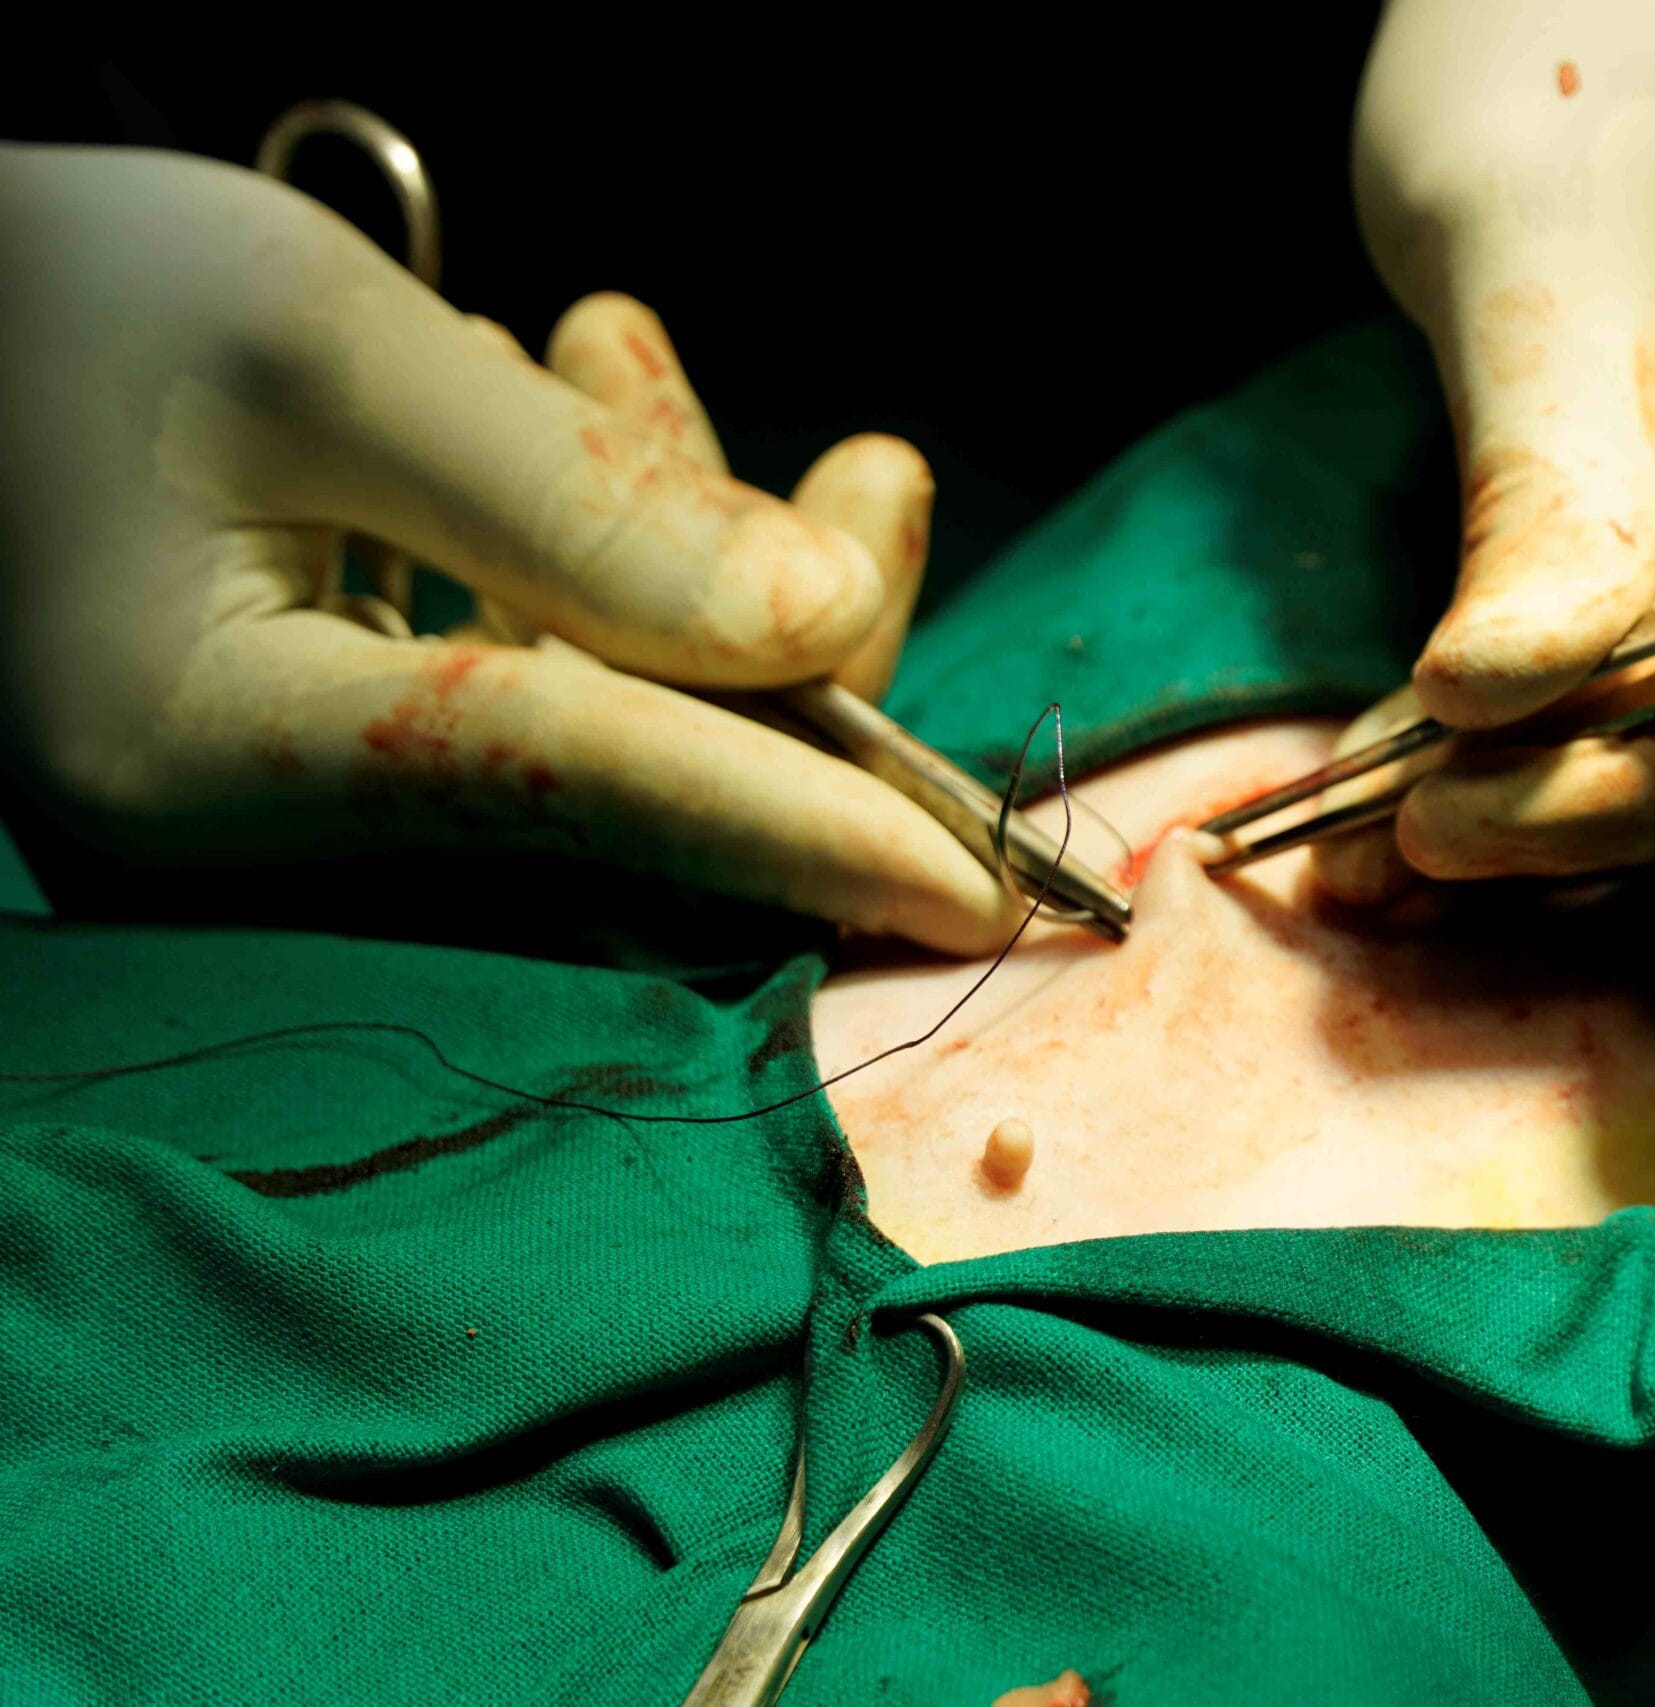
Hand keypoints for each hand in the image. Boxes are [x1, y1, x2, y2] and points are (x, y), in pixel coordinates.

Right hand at [0, 146, 1017, 953]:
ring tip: (614, 336)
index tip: (988, 892)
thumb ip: (585, 505)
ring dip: (674, 545)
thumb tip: (828, 624)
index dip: (797, 824)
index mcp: (208, 758)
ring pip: (593, 722)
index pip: (580, 800)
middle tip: (879, 476)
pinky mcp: (317, 755)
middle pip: (623, 780)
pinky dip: (591, 560)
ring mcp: (282, 809)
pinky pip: (526, 687)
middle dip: (778, 626)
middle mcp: (248, 835)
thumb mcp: (323, 353)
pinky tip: (566, 391)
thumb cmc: (63, 295)